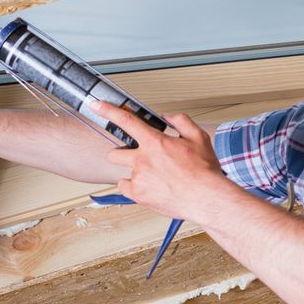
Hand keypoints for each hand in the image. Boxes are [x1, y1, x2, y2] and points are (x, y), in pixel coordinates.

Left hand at [99, 104, 226, 220]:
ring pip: (121, 172)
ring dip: (131, 171)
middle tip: (138, 158)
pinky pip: (125, 188)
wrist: (206, 198)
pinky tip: (151, 187)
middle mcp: (143, 160)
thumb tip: (168, 117)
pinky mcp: (138, 195)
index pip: (126, 121)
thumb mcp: (199, 138)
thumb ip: (181, 121)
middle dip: (123, 154)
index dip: (108, 111)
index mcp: (155, 143)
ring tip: (150, 176)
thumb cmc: (204, 171)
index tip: (96, 105)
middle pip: (115, 153)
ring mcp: (138, 178)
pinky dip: (134, 188)